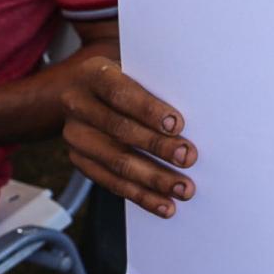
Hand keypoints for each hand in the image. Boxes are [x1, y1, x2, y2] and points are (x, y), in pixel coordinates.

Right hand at [61, 56, 197, 216]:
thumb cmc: (124, 78)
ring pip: (116, 161)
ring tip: (183, 188)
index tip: (177, 124)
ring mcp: (76, 135)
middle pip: (120, 130)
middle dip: (157, 147)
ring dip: (153, 179)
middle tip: (189, 158)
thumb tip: (197, 103)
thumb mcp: (135, 69)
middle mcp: (78, 104)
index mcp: (93, 74)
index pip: (120, 93)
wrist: (81, 90)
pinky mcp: (80, 160)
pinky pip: (112, 183)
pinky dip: (141, 196)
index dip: (148, 109)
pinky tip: (164, 204)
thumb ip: (155, 82)